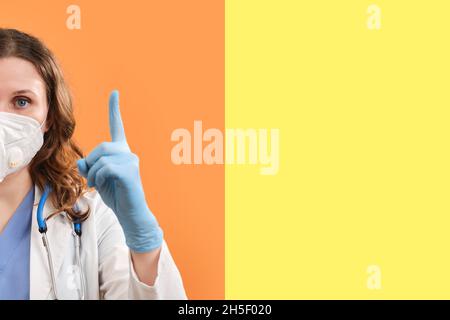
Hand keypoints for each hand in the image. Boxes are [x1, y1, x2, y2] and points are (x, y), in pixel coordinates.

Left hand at [77, 90, 162, 252]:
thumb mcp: (97, 178)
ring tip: (98, 185)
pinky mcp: (130, 170)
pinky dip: (98, 178)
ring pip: (101, 157)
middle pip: (101, 147)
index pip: (117, 126)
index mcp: (121, 151)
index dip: (114, 109)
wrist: (130, 213)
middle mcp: (128, 152)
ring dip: (93, 173)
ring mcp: (131, 160)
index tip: (114, 92)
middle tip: (93, 180)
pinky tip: (103, 186)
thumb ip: (89, 166)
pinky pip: (105, 168)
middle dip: (91, 164)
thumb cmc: (115, 195)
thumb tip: (82, 161)